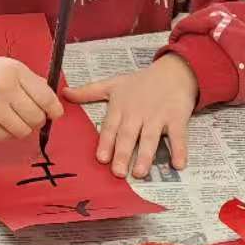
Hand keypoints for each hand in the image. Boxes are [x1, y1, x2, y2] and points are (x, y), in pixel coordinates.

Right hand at [0, 56, 62, 140]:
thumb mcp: (6, 66)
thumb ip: (31, 82)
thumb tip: (53, 103)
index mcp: (14, 71)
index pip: (46, 97)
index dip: (54, 110)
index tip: (53, 113)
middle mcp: (4, 90)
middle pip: (36, 118)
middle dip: (36, 119)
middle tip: (28, 114)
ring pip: (23, 131)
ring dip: (22, 127)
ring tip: (12, 118)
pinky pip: (6, 137)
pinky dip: (6, 133)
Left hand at [66, 54, 197, 177]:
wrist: (174, 71)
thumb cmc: (141, 82)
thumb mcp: (114, 84)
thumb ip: (89, 91)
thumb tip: (64, 93)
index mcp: (121, 107)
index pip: (111, 127)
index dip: (106, 142)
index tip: (101, 158)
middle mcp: (138, 113)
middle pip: (128, 135)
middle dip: (122, 153)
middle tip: (117, 172)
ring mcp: (158, 116)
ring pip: (150, 138)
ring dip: (145, 156)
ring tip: (139, 172)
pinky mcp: (177, 118)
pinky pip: (178, 136)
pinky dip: (179, 150)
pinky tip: (179, 165)